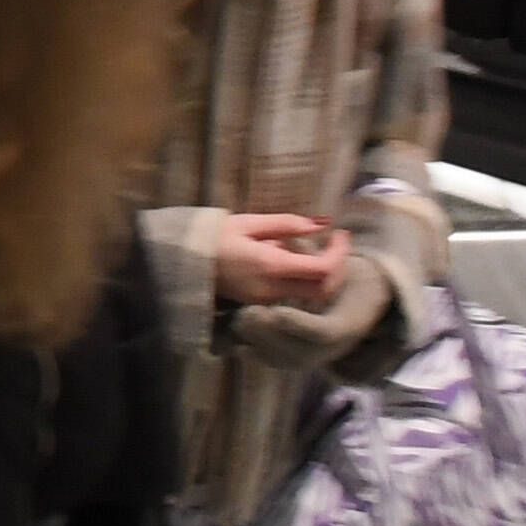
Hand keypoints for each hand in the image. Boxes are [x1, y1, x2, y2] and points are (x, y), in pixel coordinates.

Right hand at [209, 211, 343, 310]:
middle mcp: (273, 288)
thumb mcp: (248, 223)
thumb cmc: (214, 237)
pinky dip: (307, 280)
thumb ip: (286, 224)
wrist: (185, 262)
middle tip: (336, 244)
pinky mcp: (263, 303)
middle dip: (338, 268)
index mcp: (271, 266)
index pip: (322, 269)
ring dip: (324, 274)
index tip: (341, 234)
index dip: (339, 253)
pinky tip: (301, 261)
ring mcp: (268, 300)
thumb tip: (320, 224)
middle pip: (324, 289)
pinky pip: (295, 294)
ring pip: (312, 294)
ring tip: (320, 249)